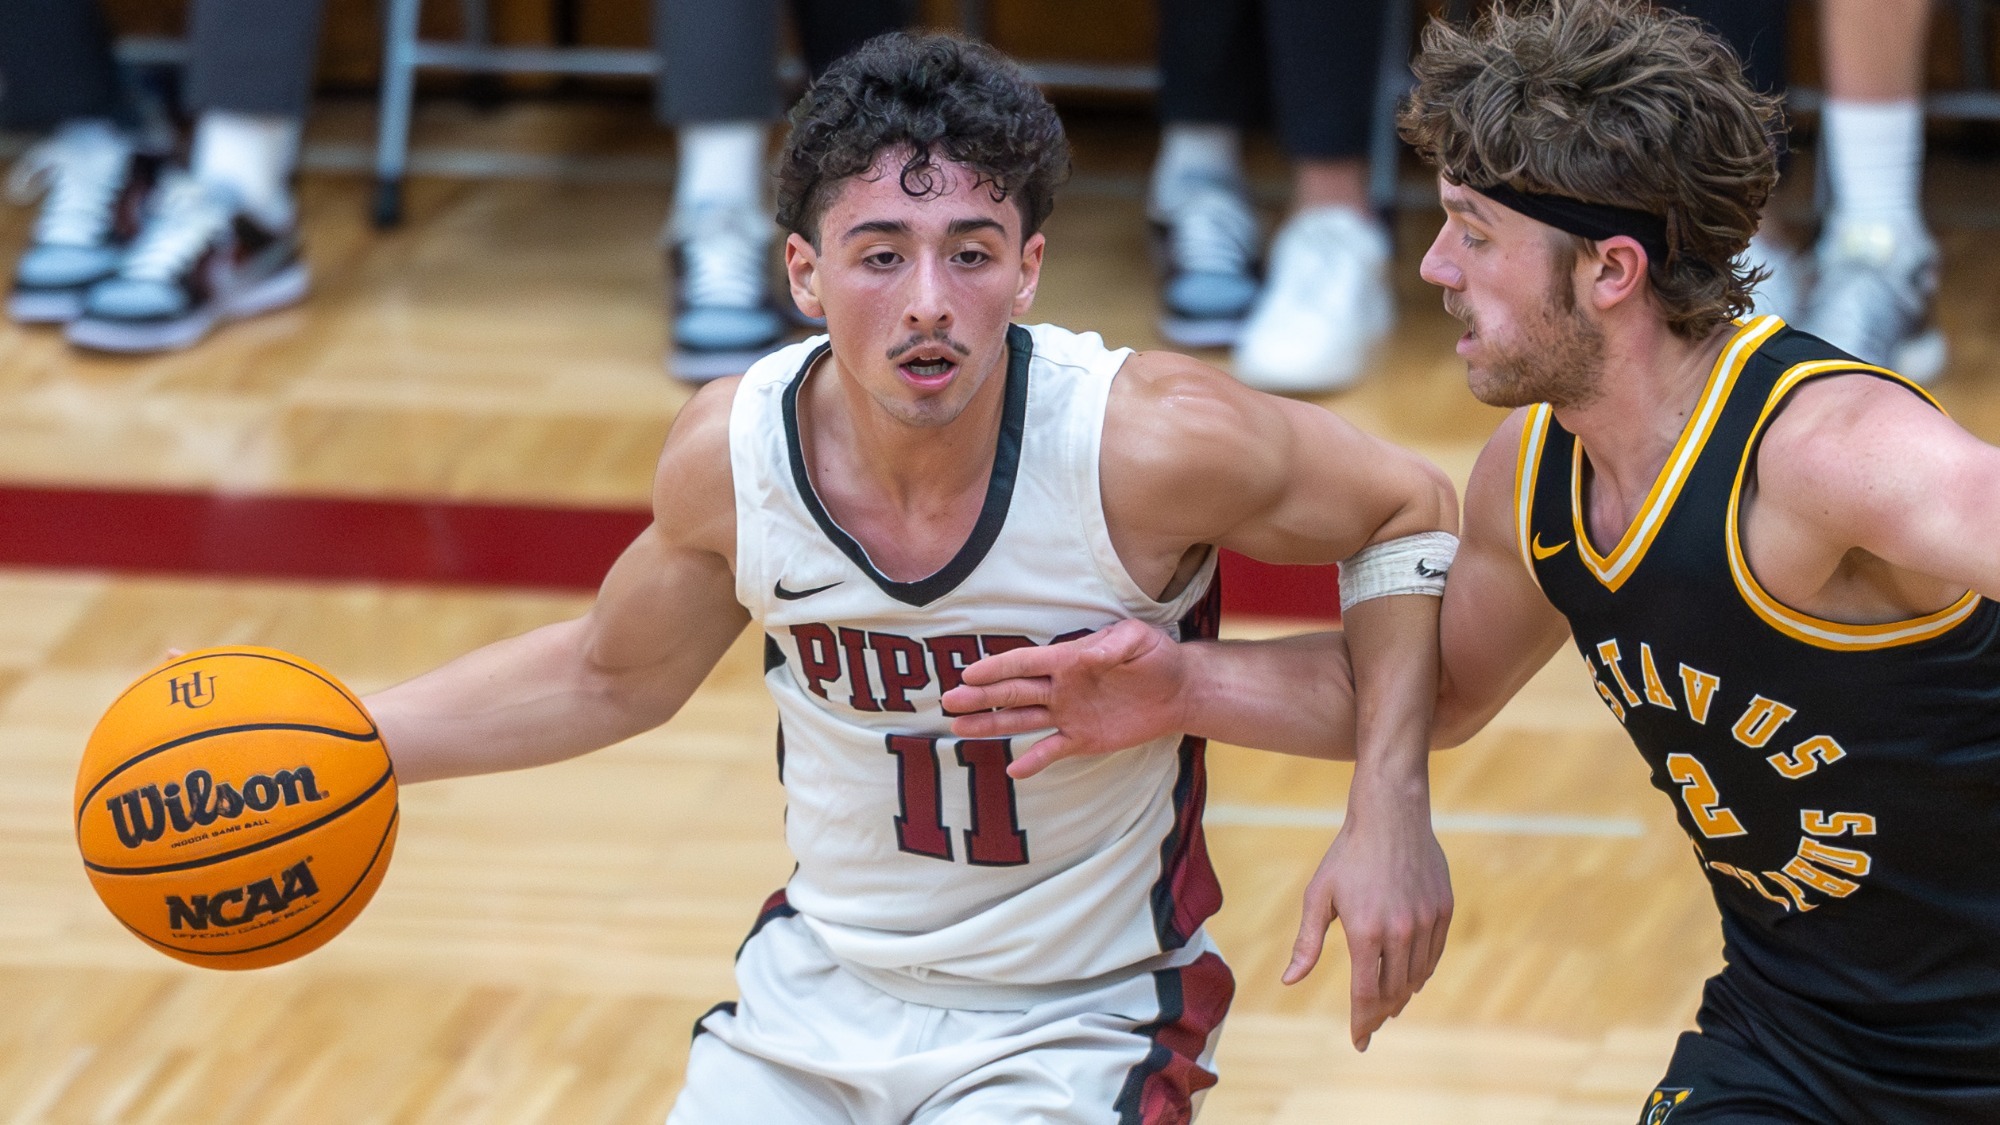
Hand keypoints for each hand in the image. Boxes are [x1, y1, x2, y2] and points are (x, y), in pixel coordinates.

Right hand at [944, 619, 1188, 777]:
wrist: (1178, 690)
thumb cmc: (1157, 656)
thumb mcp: (1139, 640)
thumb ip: (1115, 645)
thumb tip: (1089, 654)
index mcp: (1070, 659)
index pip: (1026, 663)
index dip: (998, 668)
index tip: (969, 673)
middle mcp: (1061, 687)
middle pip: (1014, 692)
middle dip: (981, 696)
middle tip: (950, 700)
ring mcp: (1068, 714)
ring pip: (1022, 720)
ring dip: (991, 724)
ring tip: (959, 728)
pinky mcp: (1082, 738)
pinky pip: (1051, 750)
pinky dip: (1033, 761)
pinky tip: (1012, 771)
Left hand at [1284, 794, 1451, 1050]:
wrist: (1391, 815)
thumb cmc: (1347, 855)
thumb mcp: (1319, 896)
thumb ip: (1307, 943)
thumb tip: (1290, 981)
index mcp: (1366, 931)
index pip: (1365, 993)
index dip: (1361, 1022)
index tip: (1358, 1042)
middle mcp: (1401, 931)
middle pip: (1393, 991)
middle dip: (1380, 1014)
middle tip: (1369, 1027)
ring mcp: (1426, 921)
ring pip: (1416, 977)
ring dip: (1401, 997)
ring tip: (1387, 1006)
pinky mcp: (1443, 909)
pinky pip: (1433, 955)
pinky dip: (1421, 973)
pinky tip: (1409, 978)